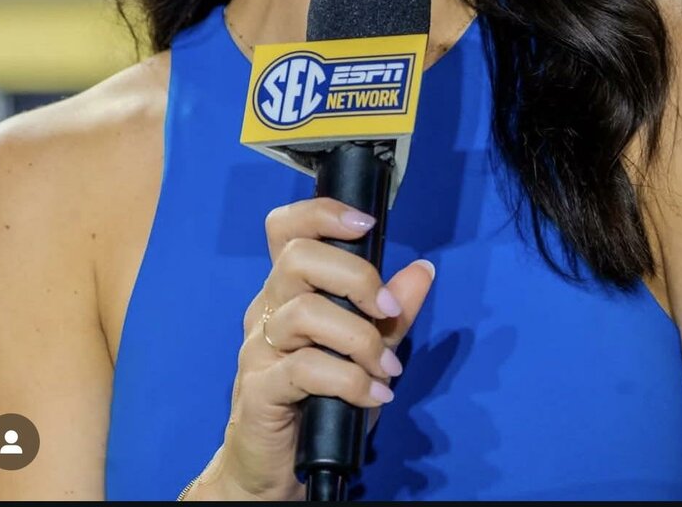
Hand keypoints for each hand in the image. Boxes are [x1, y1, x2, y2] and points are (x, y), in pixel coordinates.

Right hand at [195, 197, 434, 500]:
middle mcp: (268, 308)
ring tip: (386, 368)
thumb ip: (392, 312)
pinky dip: (350, 380)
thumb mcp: (367, 351)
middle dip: (355, 275)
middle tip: (388, 308)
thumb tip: (423, 270)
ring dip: (359, 337)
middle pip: (297, 258)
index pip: (286, 228)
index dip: (321, 213)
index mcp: (289, 289)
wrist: (277, 468)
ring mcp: (258, 348)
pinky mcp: (259, 388)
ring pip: (303, 312)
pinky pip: (305, 368)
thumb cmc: (321, 401)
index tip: (365, 224)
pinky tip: (375, 395)